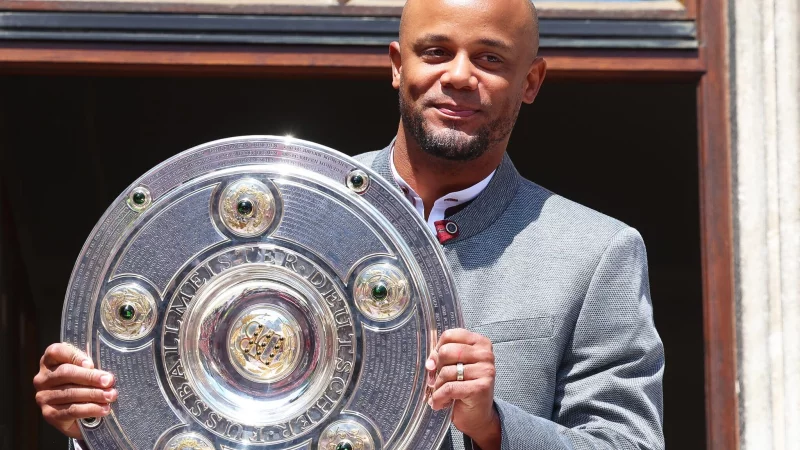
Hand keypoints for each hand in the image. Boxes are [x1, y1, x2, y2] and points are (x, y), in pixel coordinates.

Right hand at [33, 343, 116, 438]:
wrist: (74, 414)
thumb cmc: (82, 384)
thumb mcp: (84, 370)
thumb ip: (89, 367)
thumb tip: (106, 377)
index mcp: (49, 361)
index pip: (56, 352)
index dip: (74, 356)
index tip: (91, 364)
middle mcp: (43, 378)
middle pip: (65, 373)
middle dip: (90, 377)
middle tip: (109, 381)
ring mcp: (43, 397)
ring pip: (70, 393)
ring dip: (94, 394)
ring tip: (110, 396)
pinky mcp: (49, 414)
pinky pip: (71, 410)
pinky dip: (90, 409)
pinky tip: (103, 409)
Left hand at [427, 329, 500, 448]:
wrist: (478, 416)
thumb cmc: (464, 387)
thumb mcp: (454, 366)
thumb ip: (442, 357)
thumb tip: (430, 364)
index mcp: (479, 342)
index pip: (449, 335)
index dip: (437, 350)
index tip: (435, 364)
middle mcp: (485, 354)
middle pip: (446, 351)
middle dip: (436, 369)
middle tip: (436, 381)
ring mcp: (485, 370)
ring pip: (446, 372)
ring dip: (437, 387)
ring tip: (440, 394)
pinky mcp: (481, 387)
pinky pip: (450, 388)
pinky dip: (439, 398)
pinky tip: (440, 403)